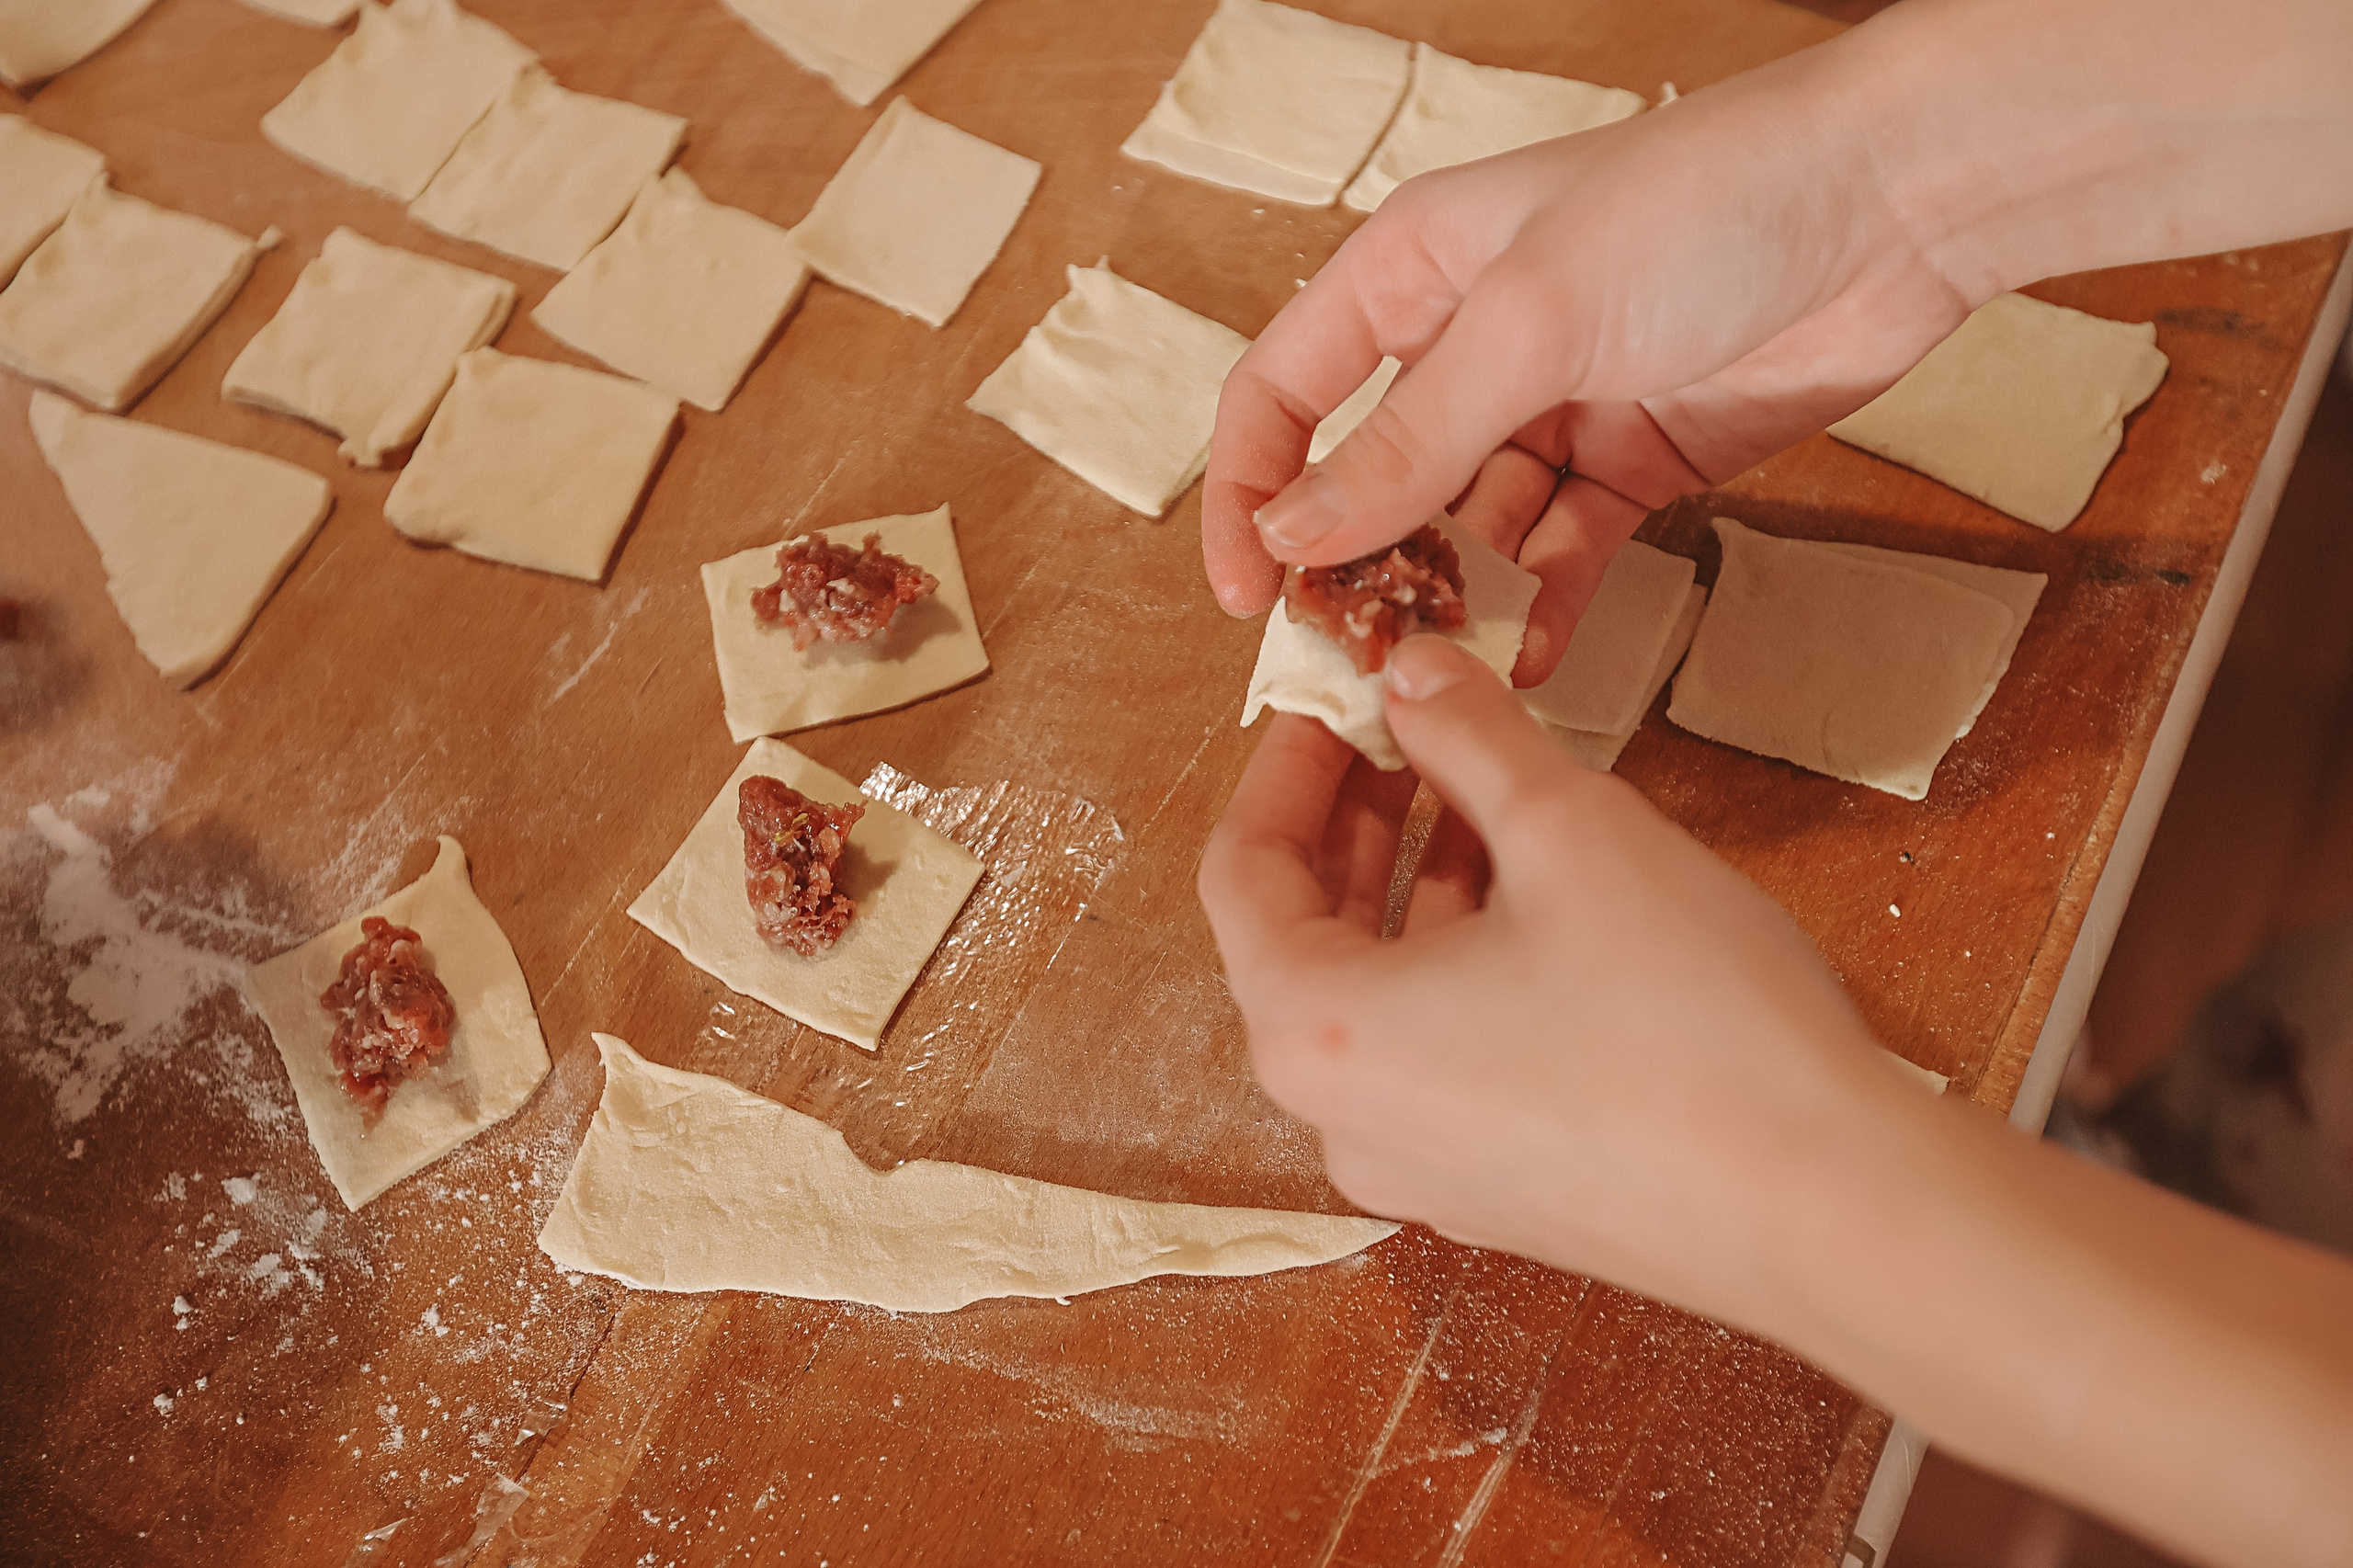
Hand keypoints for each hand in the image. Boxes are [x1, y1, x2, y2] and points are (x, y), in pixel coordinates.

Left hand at [1197, 636, 1919, 1324]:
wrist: (1831, 1210)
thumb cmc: (1689, 1025)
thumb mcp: (1571, 831)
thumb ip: (1472, 736)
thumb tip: (1414, 669)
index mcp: (1319, 1035)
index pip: (1241, 873)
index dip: (1284, 766)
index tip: (1332, 697)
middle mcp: (1343, 1119)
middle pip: (1304, 938)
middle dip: (1356, 819)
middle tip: (1407, 724)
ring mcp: (1421, 1169)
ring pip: (1382, 995)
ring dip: (1419, 884)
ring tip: (1484, 787)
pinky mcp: (1500, 1192)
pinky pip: (1440, 1054)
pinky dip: (1463, 960)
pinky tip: (1540, 891)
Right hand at [1203, 41, 1975, 682]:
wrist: (1896, 205)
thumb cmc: (1705, 204)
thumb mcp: (1530, 323)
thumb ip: (1407, 440)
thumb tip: (1293, 532)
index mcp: (1411, 273)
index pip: (1284, 393)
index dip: (1249, 491)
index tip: (1248, 593)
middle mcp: (1469, 343)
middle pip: (1375, 478)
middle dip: (1362, 568)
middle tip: (1358, 658)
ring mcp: (1552, 407)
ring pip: (1468, 530)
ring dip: (1457, 598)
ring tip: (1452, 668)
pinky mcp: (1632, 462)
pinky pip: (1561, 552)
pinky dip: (1544, 605)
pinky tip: (1532, 656)